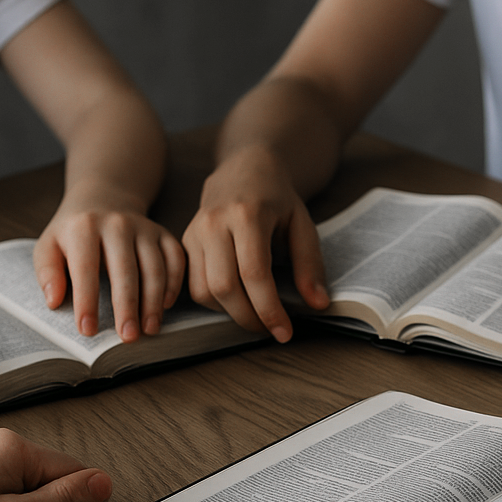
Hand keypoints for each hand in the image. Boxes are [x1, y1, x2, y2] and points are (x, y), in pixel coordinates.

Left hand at [35, 200, 184, 341]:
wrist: (103, 199)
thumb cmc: (73, 232)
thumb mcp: (49, 245)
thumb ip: (47, 272)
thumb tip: (54, 301)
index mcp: (84, 228)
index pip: (85, 269)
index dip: (87, 301)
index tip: (87, 330)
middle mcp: (117, 224)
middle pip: (125, 270)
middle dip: (127, 307)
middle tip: (127, 337)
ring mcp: (144, 227)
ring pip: (154, 267)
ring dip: (153, 302)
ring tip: (149, 329)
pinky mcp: (163, 233)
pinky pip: (175, 259)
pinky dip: (173, 284)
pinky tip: (165, 306)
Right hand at [182, 145, 328, 342]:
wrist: (244, 170)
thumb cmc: (277, 199)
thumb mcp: (302, 225)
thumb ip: (310, 264)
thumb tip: (317, 304)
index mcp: (247, 214)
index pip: (254, 274)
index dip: (269, 309)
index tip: (284, 332)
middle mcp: (214, 222)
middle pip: (224, 287)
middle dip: (248, 318)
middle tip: (269, 329)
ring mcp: (194, 232)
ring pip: (203, 291)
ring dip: (229, 313)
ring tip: (254, 313)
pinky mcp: (184, 243)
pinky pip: (192, 286)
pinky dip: (214, 303)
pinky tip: (235, 300)